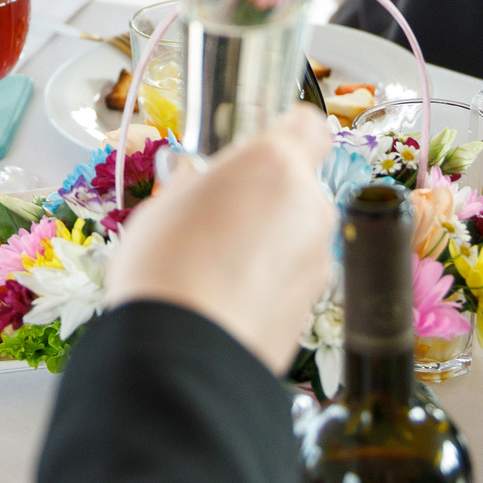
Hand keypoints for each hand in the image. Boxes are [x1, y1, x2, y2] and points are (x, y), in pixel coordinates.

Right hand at [105, 107, 336, 372]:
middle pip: (299, 187)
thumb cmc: (167, 270)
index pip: (307, 126)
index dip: (288, 131)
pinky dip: (269, 283)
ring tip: (216, 266)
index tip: (264, 141)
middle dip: (266, 199)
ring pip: (297, 235)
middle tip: (218, 216)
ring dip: (268, 243)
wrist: (182, 356)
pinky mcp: (312, 307)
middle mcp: (309, 207)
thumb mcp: (164, 204)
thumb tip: (194, 182)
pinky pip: (292, 279)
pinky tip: (228, 299)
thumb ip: (194, 183)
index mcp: (275, 165)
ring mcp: (318, 260)